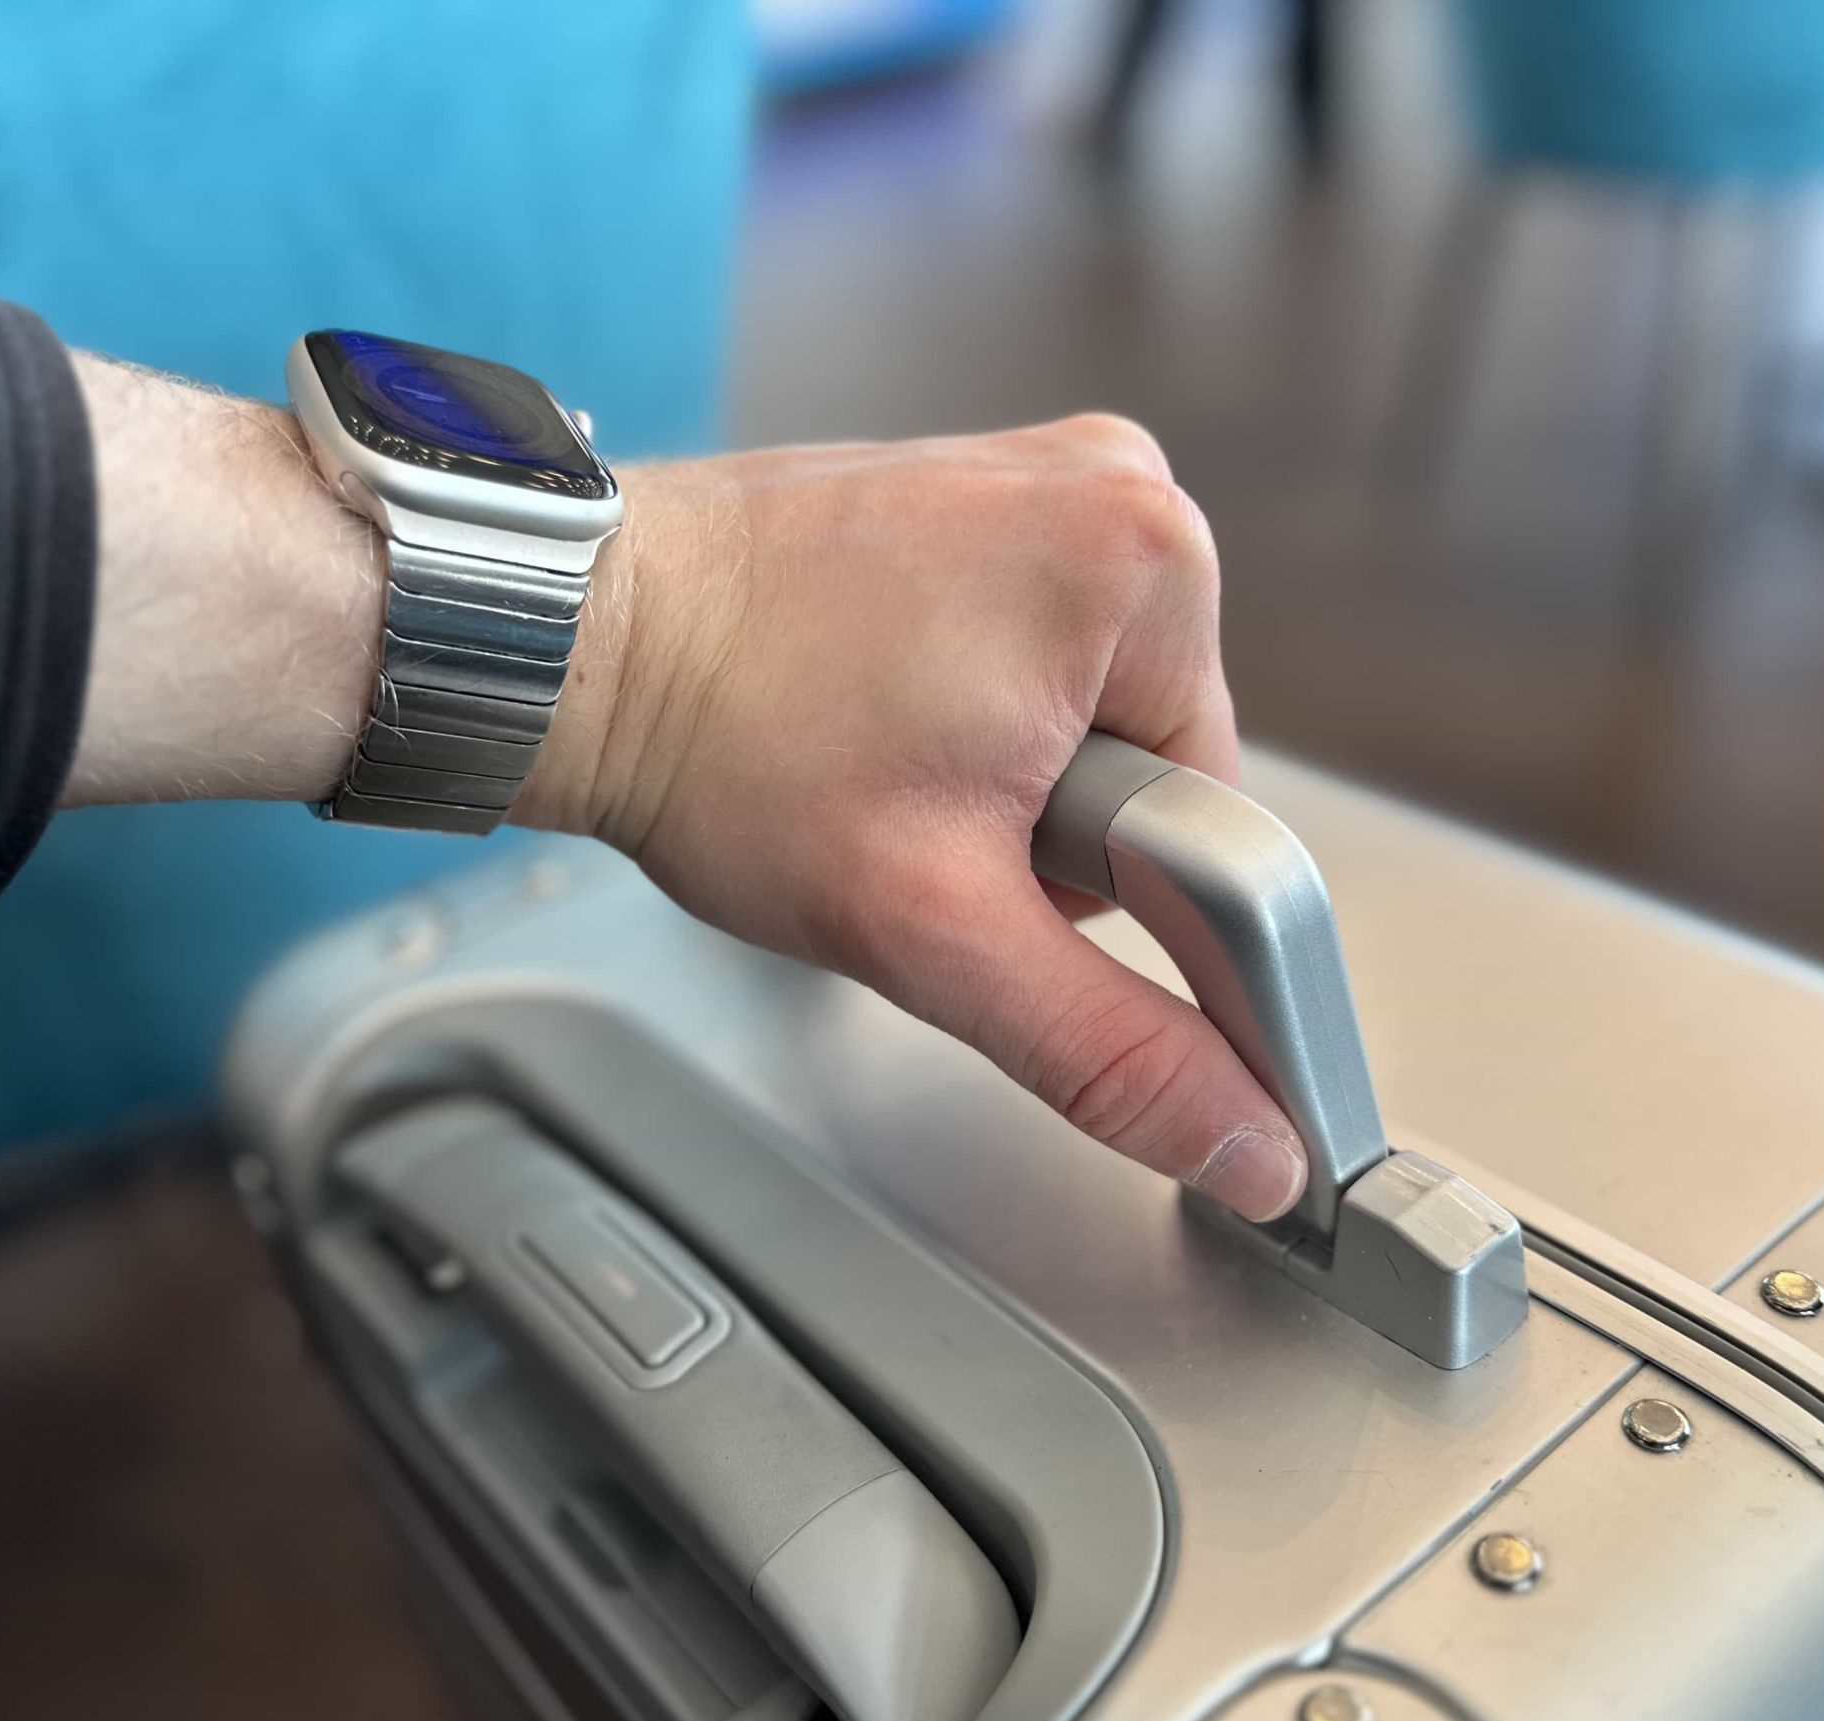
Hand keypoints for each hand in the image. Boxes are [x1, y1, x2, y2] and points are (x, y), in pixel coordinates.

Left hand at [62, 359, 1303, 1219]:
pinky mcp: (970, 485)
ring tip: (871, 752)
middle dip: (1037, 823)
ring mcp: (1034, 470)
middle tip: (906, 808)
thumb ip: (1113, 1051)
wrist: (564, 640)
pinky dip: (959, 702)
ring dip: (995, 769)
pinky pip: (1026, 649)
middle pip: (1147, 757)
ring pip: (1082, 713)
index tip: (977, 868)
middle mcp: (1110, 481)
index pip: (1212, 812)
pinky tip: (863, 706)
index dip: (1097, 890)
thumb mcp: (942, 934)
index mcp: (1147, 559)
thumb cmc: (724, 744)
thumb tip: (1259, 1145)